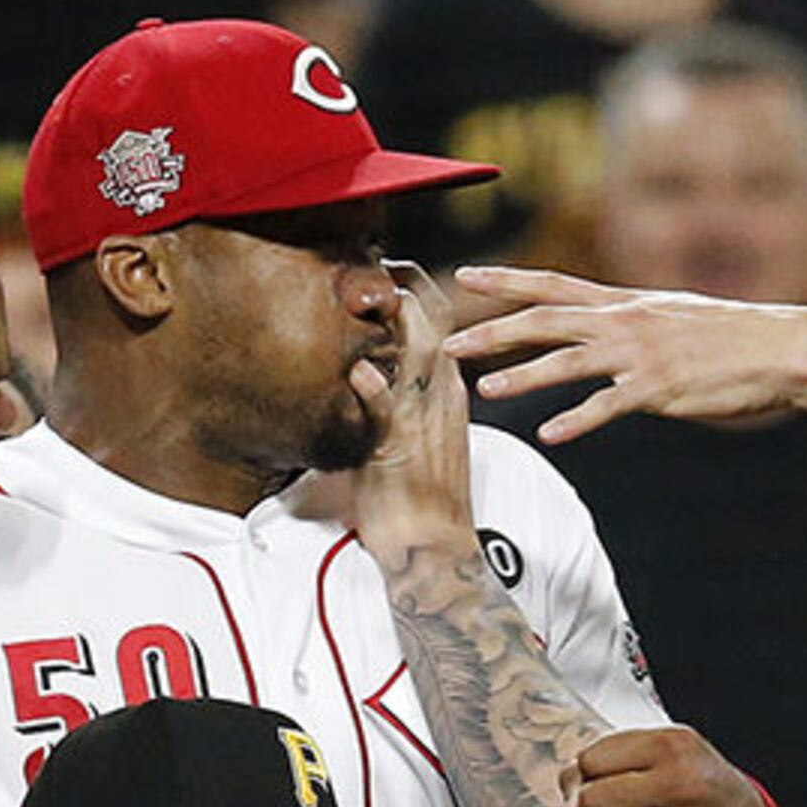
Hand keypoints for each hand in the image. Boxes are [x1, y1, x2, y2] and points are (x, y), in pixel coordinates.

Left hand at [344, 261, 475, 548]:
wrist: (436, 550)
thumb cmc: (420, 498)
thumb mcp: (417, 437)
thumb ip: (398, 402)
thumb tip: (371, 375)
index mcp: (446, 390)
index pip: (437, 323)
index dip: (414, 289)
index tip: (389, 265)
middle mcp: (439, 396)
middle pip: (431, 323)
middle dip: (404, 285)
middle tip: (372, 257)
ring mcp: (421, 420)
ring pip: (418, 354)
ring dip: (393, 320)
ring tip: (366, 290)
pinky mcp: (398, 451)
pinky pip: (389, 414)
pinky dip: (375, 392)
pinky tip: (361, 373)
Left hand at [450, 266, 806, 444]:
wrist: (776, 348)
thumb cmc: (725, 337)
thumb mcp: (670, 316)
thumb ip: (629, 323)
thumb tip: (599, 329)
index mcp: (623, 303)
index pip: (553, 283)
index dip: (506, 280)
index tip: (464, 276)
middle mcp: (624, 322)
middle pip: (546, 320)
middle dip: (494, 330)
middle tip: (449, 343)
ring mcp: (640, 355)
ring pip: (568, 362)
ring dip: (524, 375)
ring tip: (485, 388)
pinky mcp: (659, 388)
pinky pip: (610, 405)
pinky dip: (580, 419)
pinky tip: (552, 435)